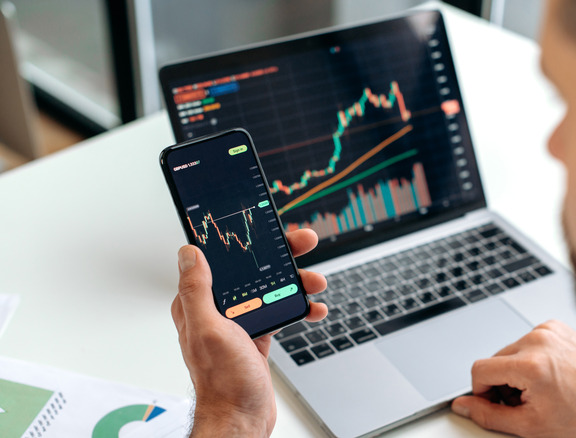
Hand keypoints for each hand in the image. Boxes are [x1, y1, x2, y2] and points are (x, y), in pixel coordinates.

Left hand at [171, 229, 327, 437]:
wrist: (242, 418)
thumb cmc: (222, 382)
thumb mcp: (208, 329)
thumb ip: (197, 290)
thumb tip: (189, 252)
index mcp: (199, 303)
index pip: (221, 259)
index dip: (245, 240)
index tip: (267, 227)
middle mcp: (218, 309)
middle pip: (251, 269)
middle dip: (282, 255)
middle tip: (305, 242)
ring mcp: (239, 323)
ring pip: (271, 288)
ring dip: (296, 282)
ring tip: (316, 281)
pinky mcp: (257, 336)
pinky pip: (281, 312)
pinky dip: (300, 308)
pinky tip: (314, 309)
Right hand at [451, 320, 575, 437]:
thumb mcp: (531, 426)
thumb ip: (489, 415)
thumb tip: (464, 405)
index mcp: (530, 364)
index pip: (479, 369)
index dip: (482, 392)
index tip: (496, 404)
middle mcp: (538, 340)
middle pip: (494, 359)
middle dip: (502, 383)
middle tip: (526, 403)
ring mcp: (548, 330)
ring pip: (510, 350)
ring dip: (517, 371)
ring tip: (542, 390)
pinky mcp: (557, 326)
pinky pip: (528, 342)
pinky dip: (532, 359)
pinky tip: (550, 376)